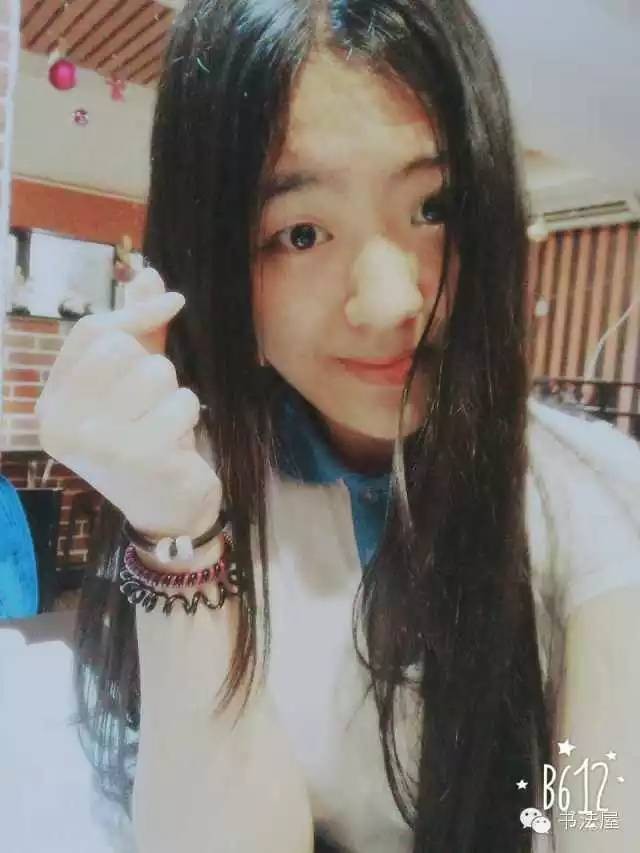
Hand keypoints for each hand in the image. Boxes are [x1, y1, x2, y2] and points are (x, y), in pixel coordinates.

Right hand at [35, 267, 222, 539]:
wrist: (167, 509)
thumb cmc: (148, 440)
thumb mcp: (134, 383)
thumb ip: (139, 330)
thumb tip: (149, 273)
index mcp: (51, 405)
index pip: (91, 332)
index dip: (135, 313)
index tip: (175, 302)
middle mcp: (62, 424)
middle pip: (122, 348)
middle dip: (153, 368)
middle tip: (152, 407)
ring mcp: (96, 442)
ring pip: (156, 372)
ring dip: (174, 396)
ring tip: (163, 428)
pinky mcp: (137, 456)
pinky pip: (182, 402)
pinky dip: (189, 418)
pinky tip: (177, 445)